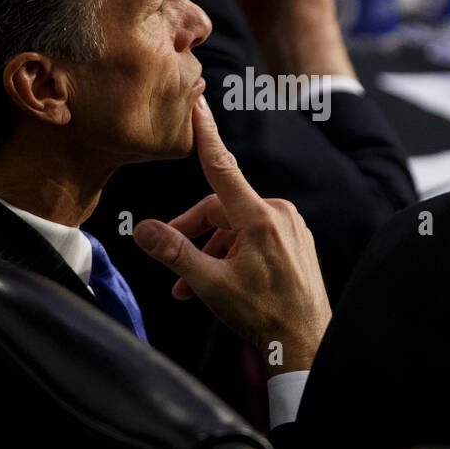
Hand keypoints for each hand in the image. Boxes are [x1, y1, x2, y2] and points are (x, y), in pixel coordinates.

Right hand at [133, 95, 331, 373]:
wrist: (307, 342)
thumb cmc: (263, 316)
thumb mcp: (210, 285)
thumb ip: (175, 253)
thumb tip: (142, 230)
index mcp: (259, 218)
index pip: (222, 168)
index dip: (206, 135)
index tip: (197, 105)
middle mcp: (278, 214)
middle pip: (220, 209)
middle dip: (193, 235)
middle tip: (174, 269)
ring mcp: (290, 227)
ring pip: (235, 226)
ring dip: (211, 251)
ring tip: (193, 287)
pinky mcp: (295, 240)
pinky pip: (254, 237)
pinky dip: (232, 254)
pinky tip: (220, 283)